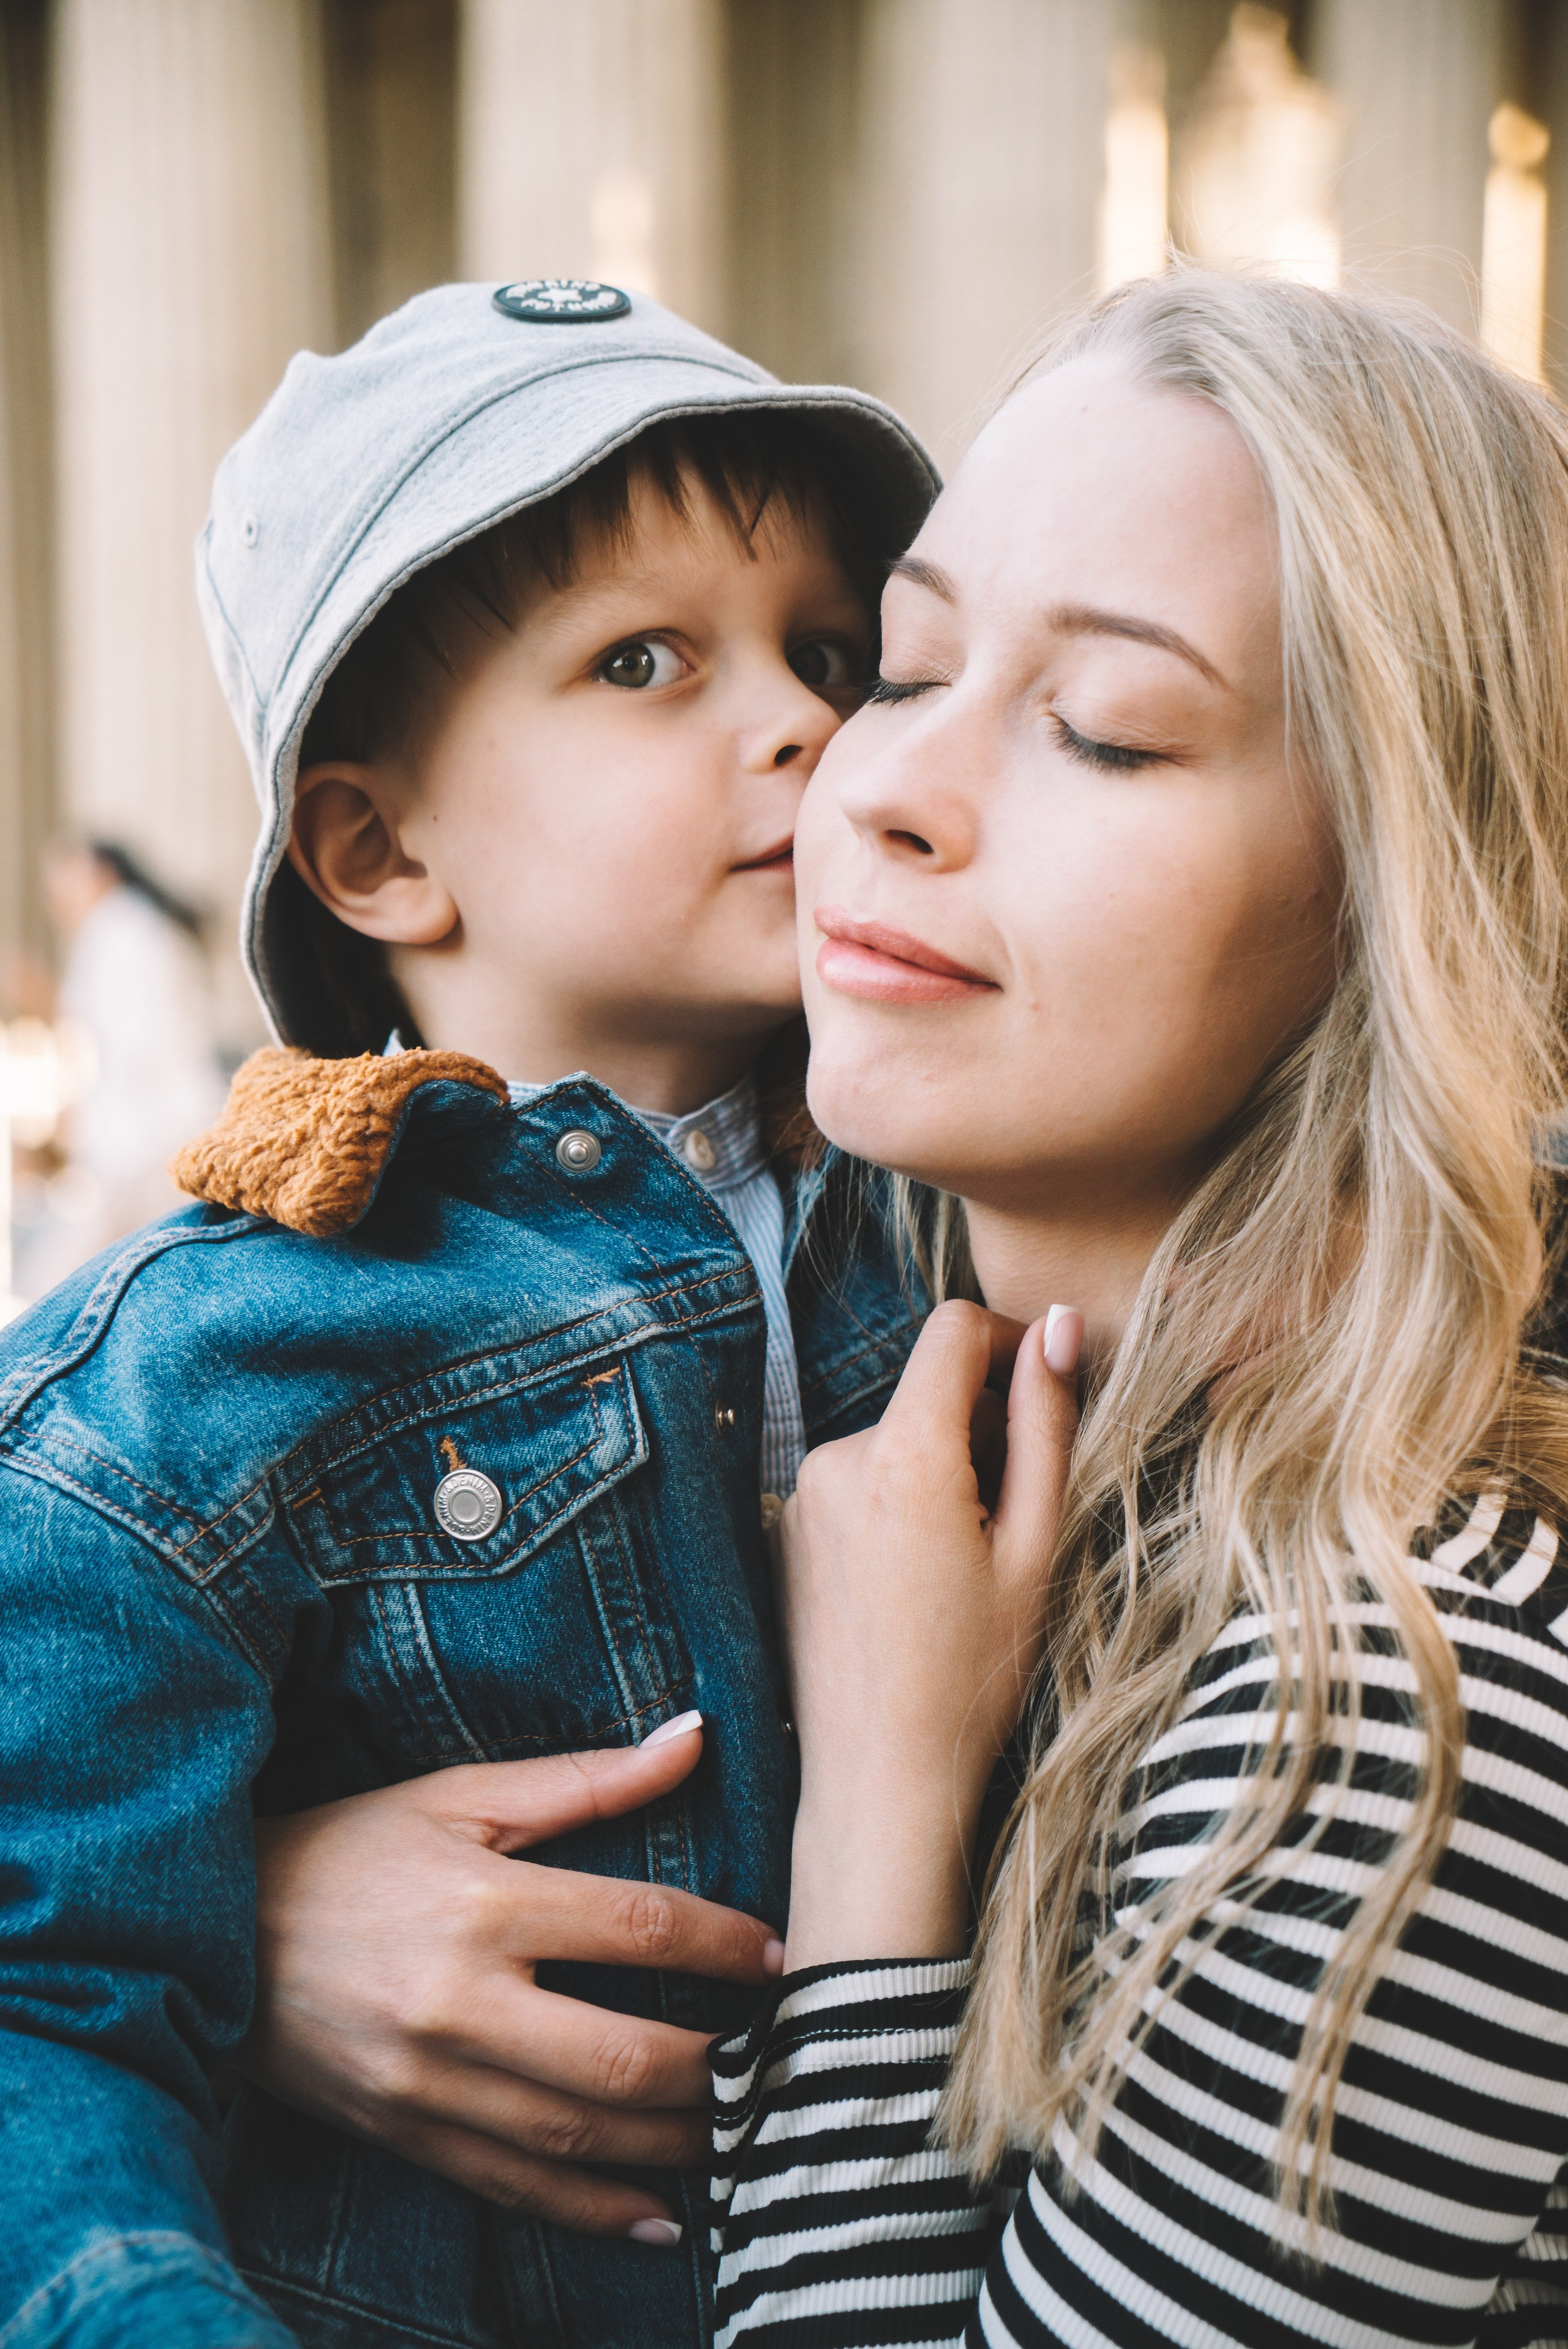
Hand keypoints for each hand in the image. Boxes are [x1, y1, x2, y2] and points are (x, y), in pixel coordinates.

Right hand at [241, 1719, 781, 2239]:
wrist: (218, 1933)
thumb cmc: (351, 1848)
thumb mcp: (460, 1796)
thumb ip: (586, 1778)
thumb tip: (695, 1734)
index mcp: (482, 1905)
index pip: (636, 1929)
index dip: (722, 1945)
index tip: (777, 1956)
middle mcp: (459, 2003)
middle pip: (621, 2053)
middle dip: (717, 2065)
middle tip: (772, 2057)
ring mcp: (429, 2083)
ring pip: (579, 2133)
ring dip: (676, 2144)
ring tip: (742, 2132)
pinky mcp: (406, 2135)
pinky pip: (516, 2187)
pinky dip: (595, 2210)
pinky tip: (662, 2218)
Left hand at [781, 1300, 1079, 1967]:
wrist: (880, 1779)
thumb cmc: (974, 1676)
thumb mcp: (1037, 1548)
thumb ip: (1046, 1423)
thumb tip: (1057, 1324)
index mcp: (903, 1453)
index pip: (954, 1329)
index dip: (1011, 1343)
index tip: (1044, 1391)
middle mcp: (835, 1457)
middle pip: (928, 1393)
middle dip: (981, 1432)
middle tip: (1015, 1524)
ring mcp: (799, 1495)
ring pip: (896, 1440)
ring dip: (940, 1473)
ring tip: (965, 1567)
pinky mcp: (783, 1529)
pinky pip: (858, 1482)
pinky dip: (897, 1504)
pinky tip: (916, 1584)